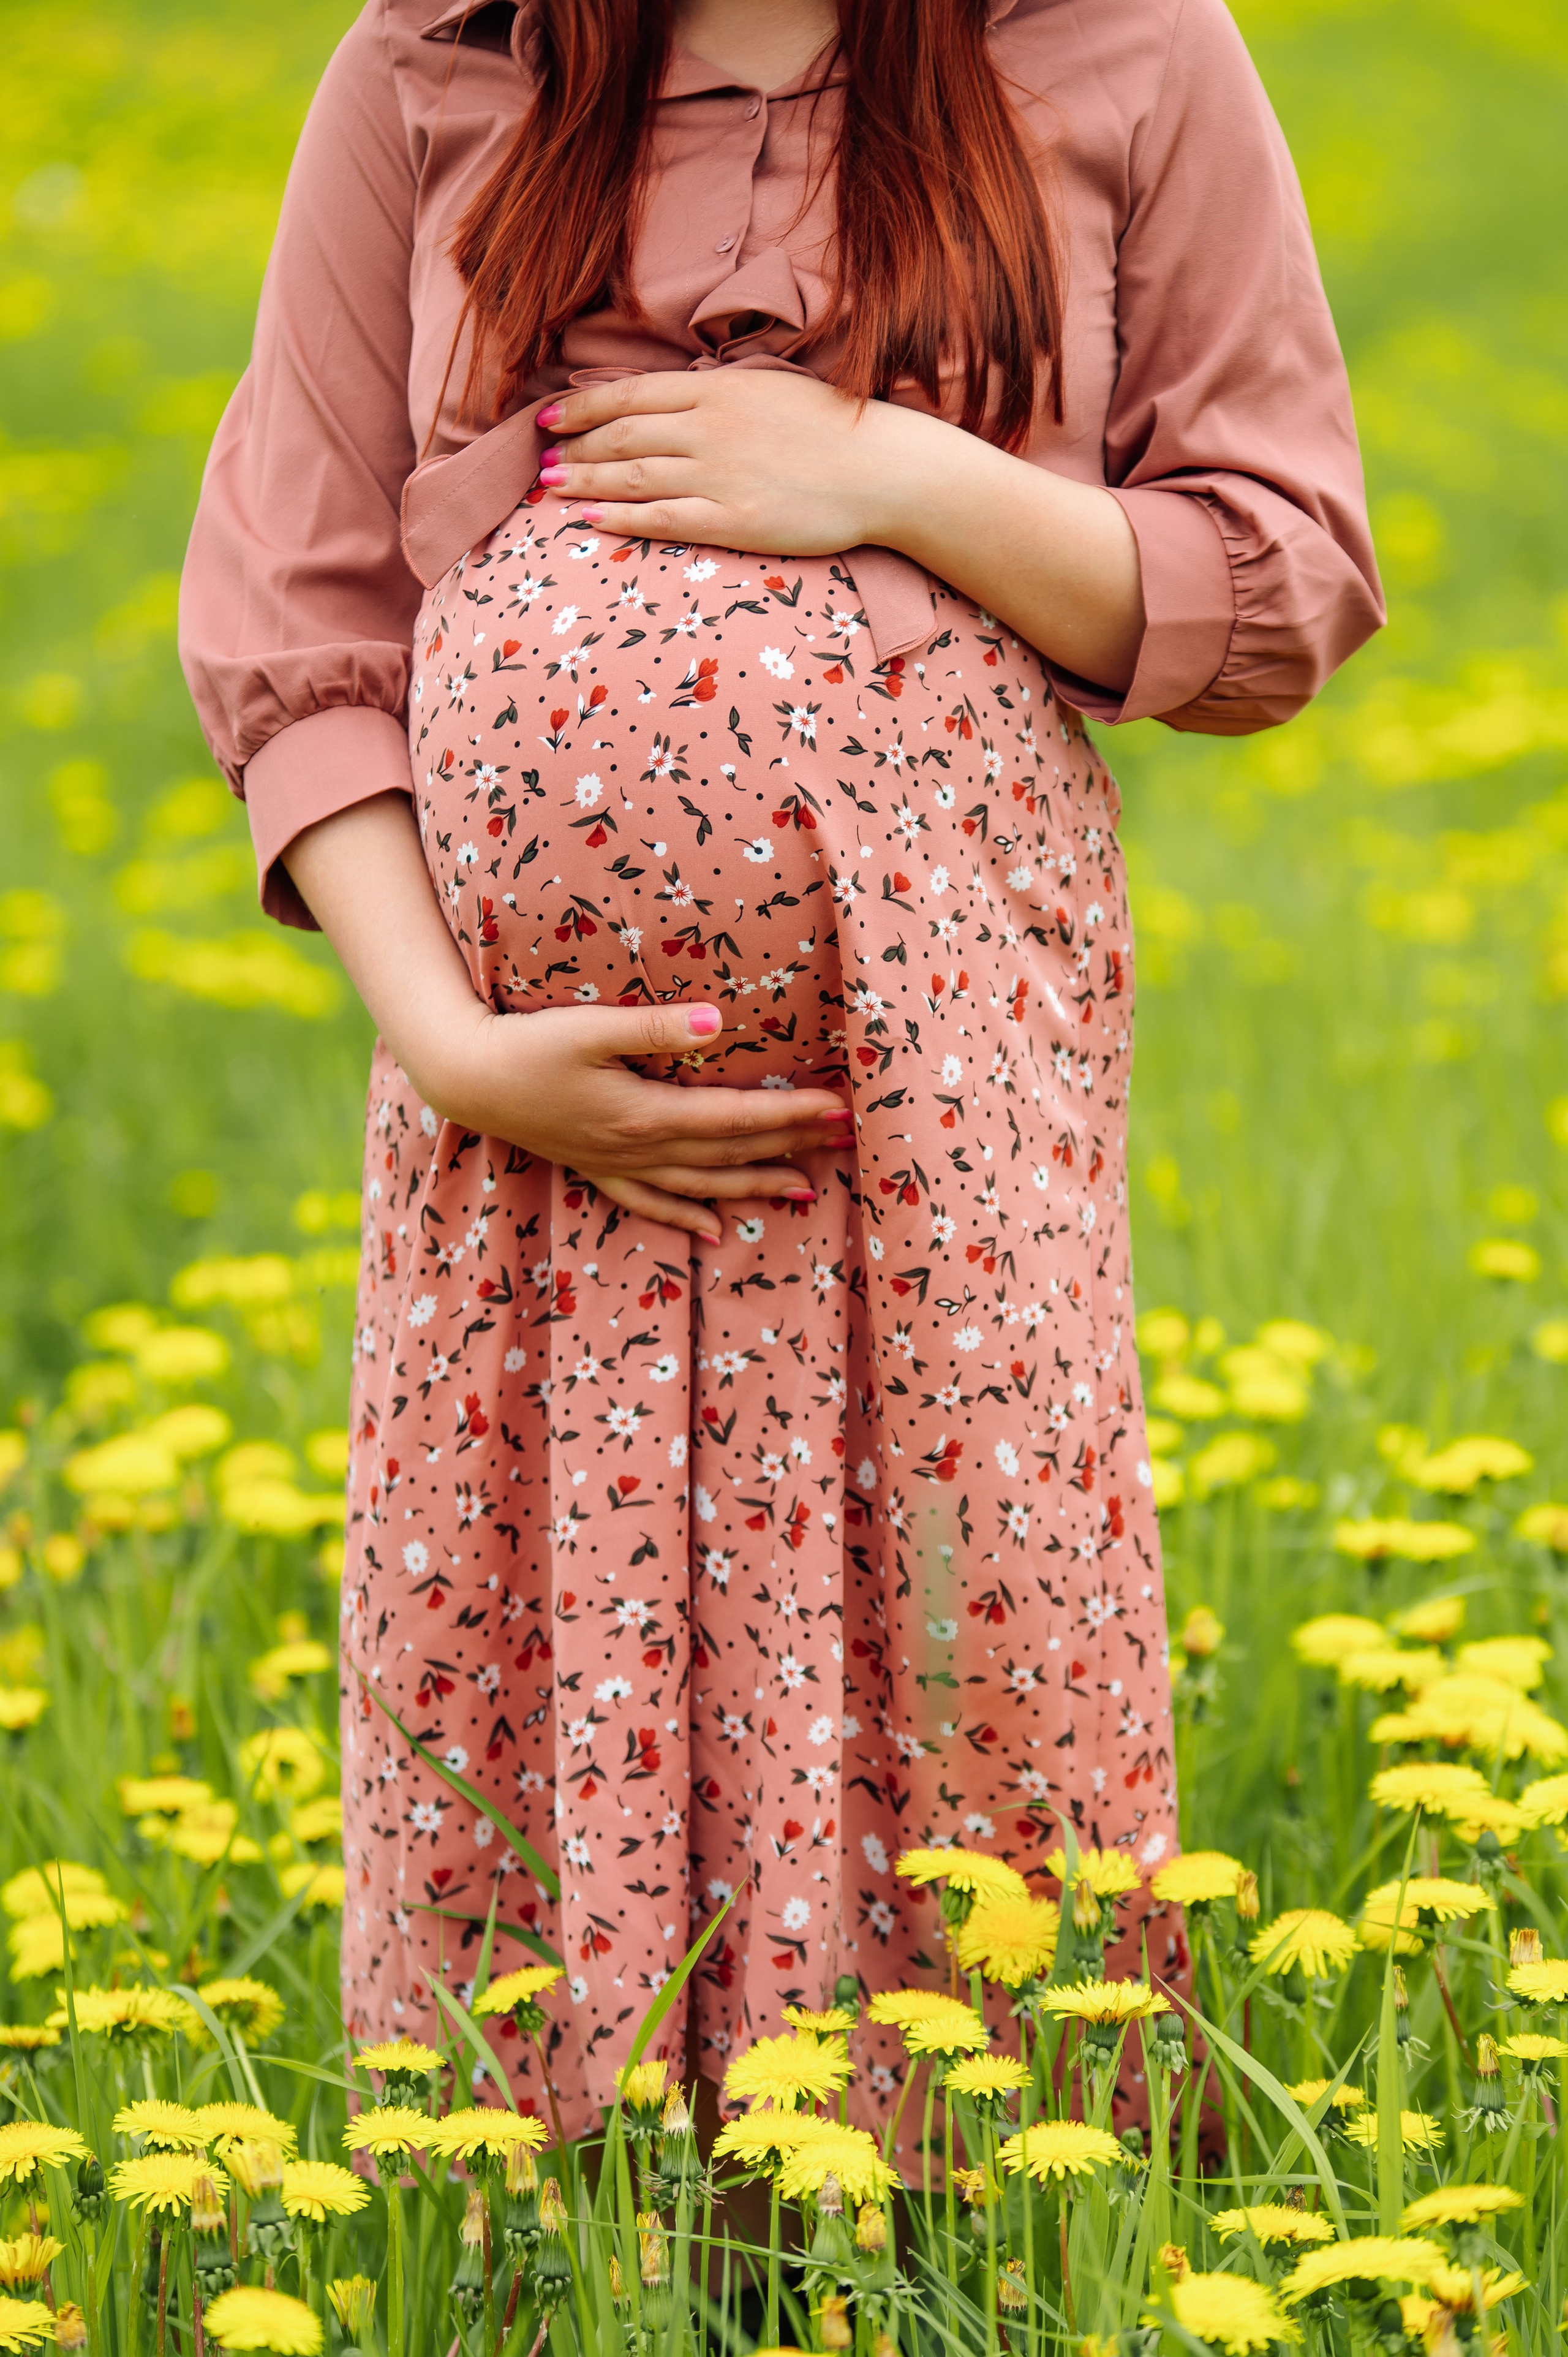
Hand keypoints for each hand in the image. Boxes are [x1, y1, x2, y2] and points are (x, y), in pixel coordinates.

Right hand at [444, 998, 851, 1243]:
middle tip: (846, 1141)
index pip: (737, 1117)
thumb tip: (718, 1023)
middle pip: (730, 1153)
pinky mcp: (596, 1169)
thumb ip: (654, 1029)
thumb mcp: (587, 1028)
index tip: (839, 1108)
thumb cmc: (525, 1045)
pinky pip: (652, 1204)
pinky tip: (718, 1232)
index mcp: (646, 1115)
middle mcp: (640, 1149)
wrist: (465, 1078)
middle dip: (791, 1146)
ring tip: (806, 1190)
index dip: (791, 1113)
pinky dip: (688, 1218)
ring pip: (703, 1184)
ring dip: (755, 1185)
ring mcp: (618, 1166)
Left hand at [535, 369, 931, 555]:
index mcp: (717, 391)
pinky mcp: (734, 520)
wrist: (883, 468)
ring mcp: (719, 476)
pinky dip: (621, 517)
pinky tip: (590, 518)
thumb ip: (718, 399)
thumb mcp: (769, 392)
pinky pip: (664, 518)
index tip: (547, 417)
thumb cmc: (832, 430)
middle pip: (622, 437)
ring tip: (549, 488)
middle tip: (536, 460)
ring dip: (585, 481)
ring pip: (633, 476)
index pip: (630, 395)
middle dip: (573, 448)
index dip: (582, 407)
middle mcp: (709, 429)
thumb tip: (674, 406)